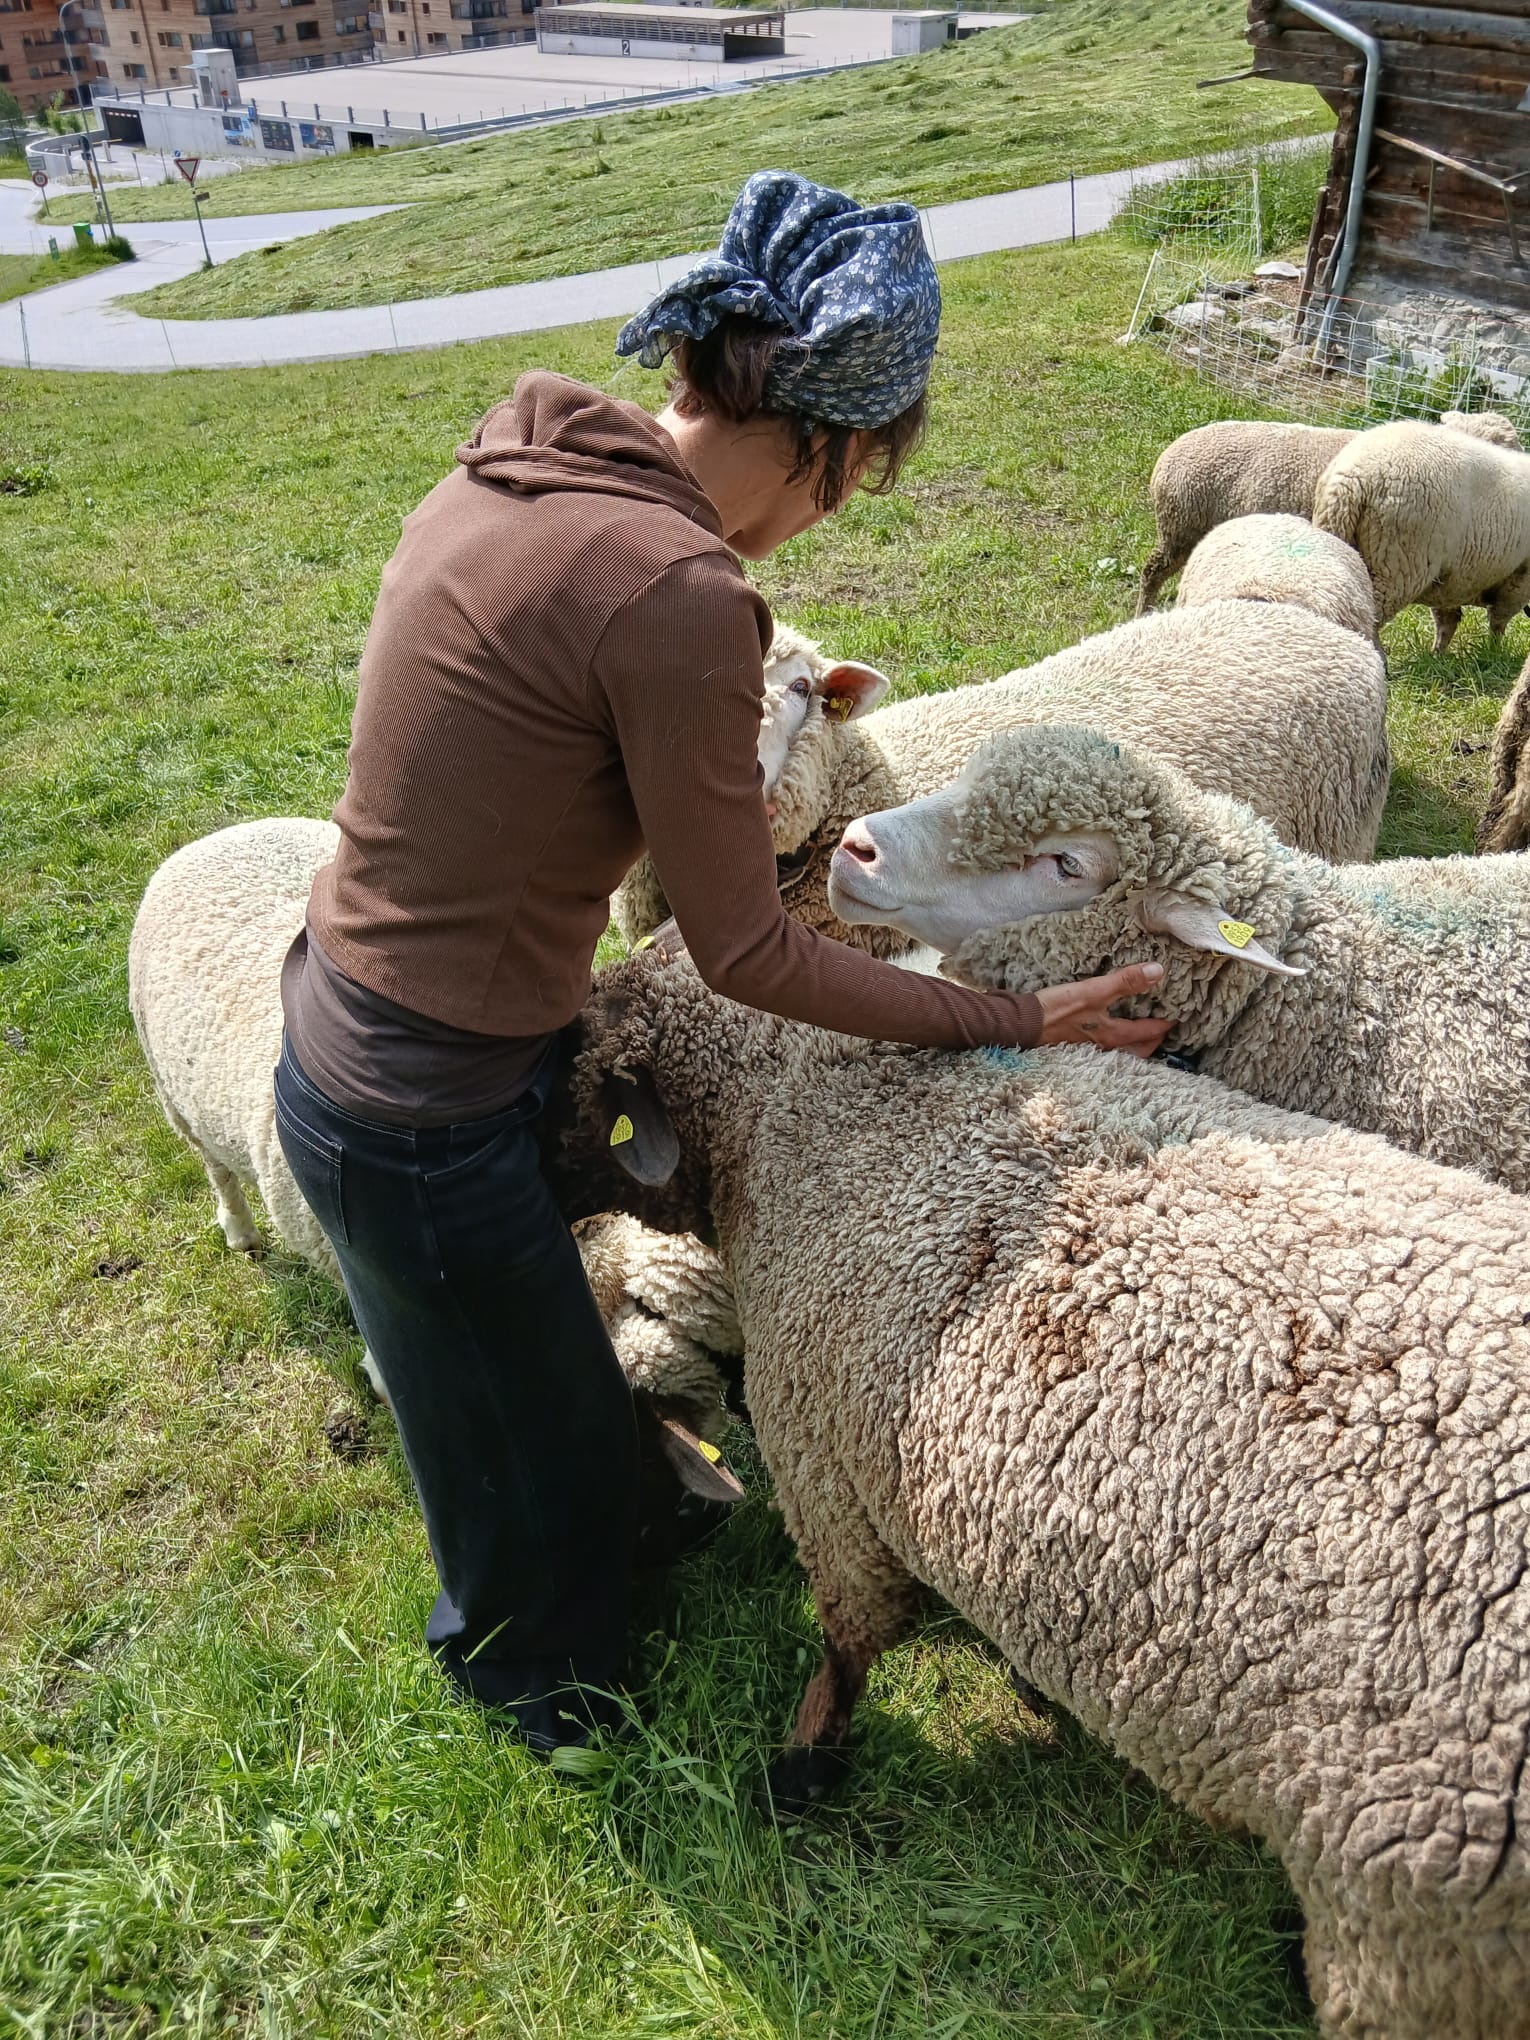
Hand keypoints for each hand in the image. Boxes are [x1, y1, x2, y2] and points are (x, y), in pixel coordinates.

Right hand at [1033, 962, 1171, 1058]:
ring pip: (1123, 1052)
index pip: (1148, 1032)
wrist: (1022, 1023)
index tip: (1178, 1016)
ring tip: (1142, 1032)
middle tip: (1162, 1028)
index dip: (1165, 1023)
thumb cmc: (1057, 1009)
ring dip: (1136, 1045)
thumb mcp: (1093, 990)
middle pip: (1138, 1051)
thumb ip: (1125, 981)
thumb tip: (1157, 971)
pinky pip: (1107, 1048)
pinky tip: (1111, 1031)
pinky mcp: (1077, 1045)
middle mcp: (1105, 1047)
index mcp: (1113, 1034)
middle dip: (1153, 1041)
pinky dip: (1118, 1042)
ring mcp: (1090, 1048)